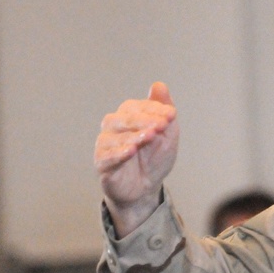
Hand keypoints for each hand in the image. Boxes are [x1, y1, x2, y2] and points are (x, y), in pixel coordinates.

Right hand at [94, 82, 178, 236]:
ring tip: (150, 137)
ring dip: (133, 135)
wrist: (147, 188)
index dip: (154, 110)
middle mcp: (113, 127)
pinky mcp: (101, 163)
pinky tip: (131, 151)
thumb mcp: (167, 134)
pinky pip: (106, 156)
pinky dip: (118, 153)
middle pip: (123, 118)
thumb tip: (159, 85)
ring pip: (113, 135)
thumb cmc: (155, 158)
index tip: (172, 116)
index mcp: (128, 116)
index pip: (137, 107)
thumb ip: (163, 110)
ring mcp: (105, 144)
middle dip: (144, 120)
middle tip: (161, 125)